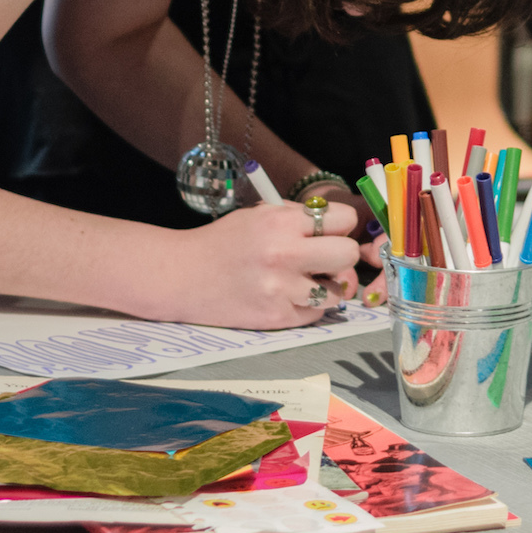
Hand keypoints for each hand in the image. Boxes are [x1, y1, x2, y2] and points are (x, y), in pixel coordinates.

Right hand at [178, 201, 367, 327]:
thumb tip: (338, 226)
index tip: (329, 231)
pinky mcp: (277, 318)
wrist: (183, 276)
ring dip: (327, 286)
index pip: (344, 220)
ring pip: (338, 291)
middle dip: (341, 256)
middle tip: (324, 259)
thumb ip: (298, 217)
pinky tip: (289, 296)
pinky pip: (316, 313)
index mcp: (282, 222)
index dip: (340, 226)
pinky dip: (308, 306)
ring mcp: (282, 290)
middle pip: (348, 255)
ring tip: (305, 281)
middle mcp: (285, 255)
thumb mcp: (259, 214)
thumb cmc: (223, 242)